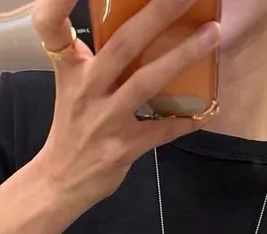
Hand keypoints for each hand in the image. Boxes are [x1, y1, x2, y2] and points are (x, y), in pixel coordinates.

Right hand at [33, 0, 219, 207]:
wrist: (59, 182)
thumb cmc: (72, 128)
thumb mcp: (74, 86)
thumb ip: (99, 59)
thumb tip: (141, 28)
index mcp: (72, 69)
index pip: (54, 27)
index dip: (59, 2)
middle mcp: (86, 90)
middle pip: (122, 44)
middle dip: (158, 13)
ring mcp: (104, 120)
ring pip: (146, 82)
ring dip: (182, 56)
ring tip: (212, 33)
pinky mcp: (122, 148)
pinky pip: (161, 130)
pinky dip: (186, 120)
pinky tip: (207, 110)